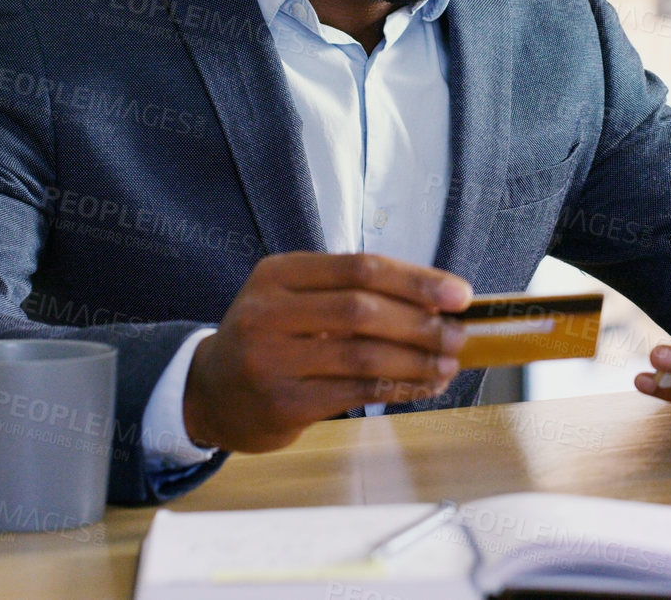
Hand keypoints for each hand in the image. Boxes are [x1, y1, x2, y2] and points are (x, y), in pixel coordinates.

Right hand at [182, 252, 472, 451]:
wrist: (211, 394)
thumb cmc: (271, 339)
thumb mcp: (293, 298)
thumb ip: (350, 292)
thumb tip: (436, 300)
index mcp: (278, 273)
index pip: (360, 267)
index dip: (417, 280)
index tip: (459, 295)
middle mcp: (268, 312)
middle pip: (363, 310)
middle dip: (422, 323)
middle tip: (459, 334)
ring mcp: (270, 360)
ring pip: (363, 356)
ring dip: (417, 361)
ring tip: (448, 363)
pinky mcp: (282, 403)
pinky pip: (355, 393)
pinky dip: (398, 389)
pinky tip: (424, 386)